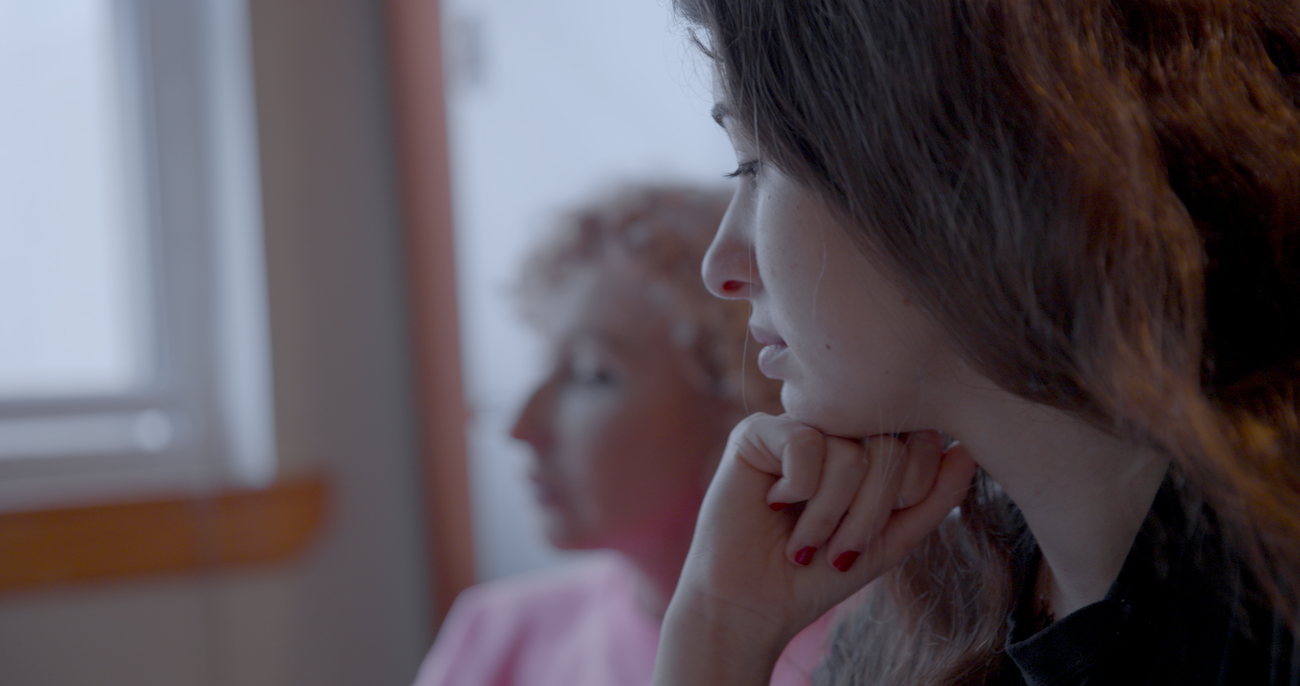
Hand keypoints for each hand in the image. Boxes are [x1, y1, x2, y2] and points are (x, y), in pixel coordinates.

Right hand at [654, 413, 976, 684]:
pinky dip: (799, 490)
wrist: (754, 605)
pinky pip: (805, 443)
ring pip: (850, 452)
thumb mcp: (891, 538)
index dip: (908, 490)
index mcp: (868, 447)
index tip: (870, 535)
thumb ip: (933, 496)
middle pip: (888, 446)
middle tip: (837, 547)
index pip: (918, 439)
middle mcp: (834, 430)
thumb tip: (970, 448)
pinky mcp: (757, 433)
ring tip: (805, 540)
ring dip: (831, 513)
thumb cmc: (818, 572)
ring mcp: (796, 427)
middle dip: (869, 513)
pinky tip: (775, 505)